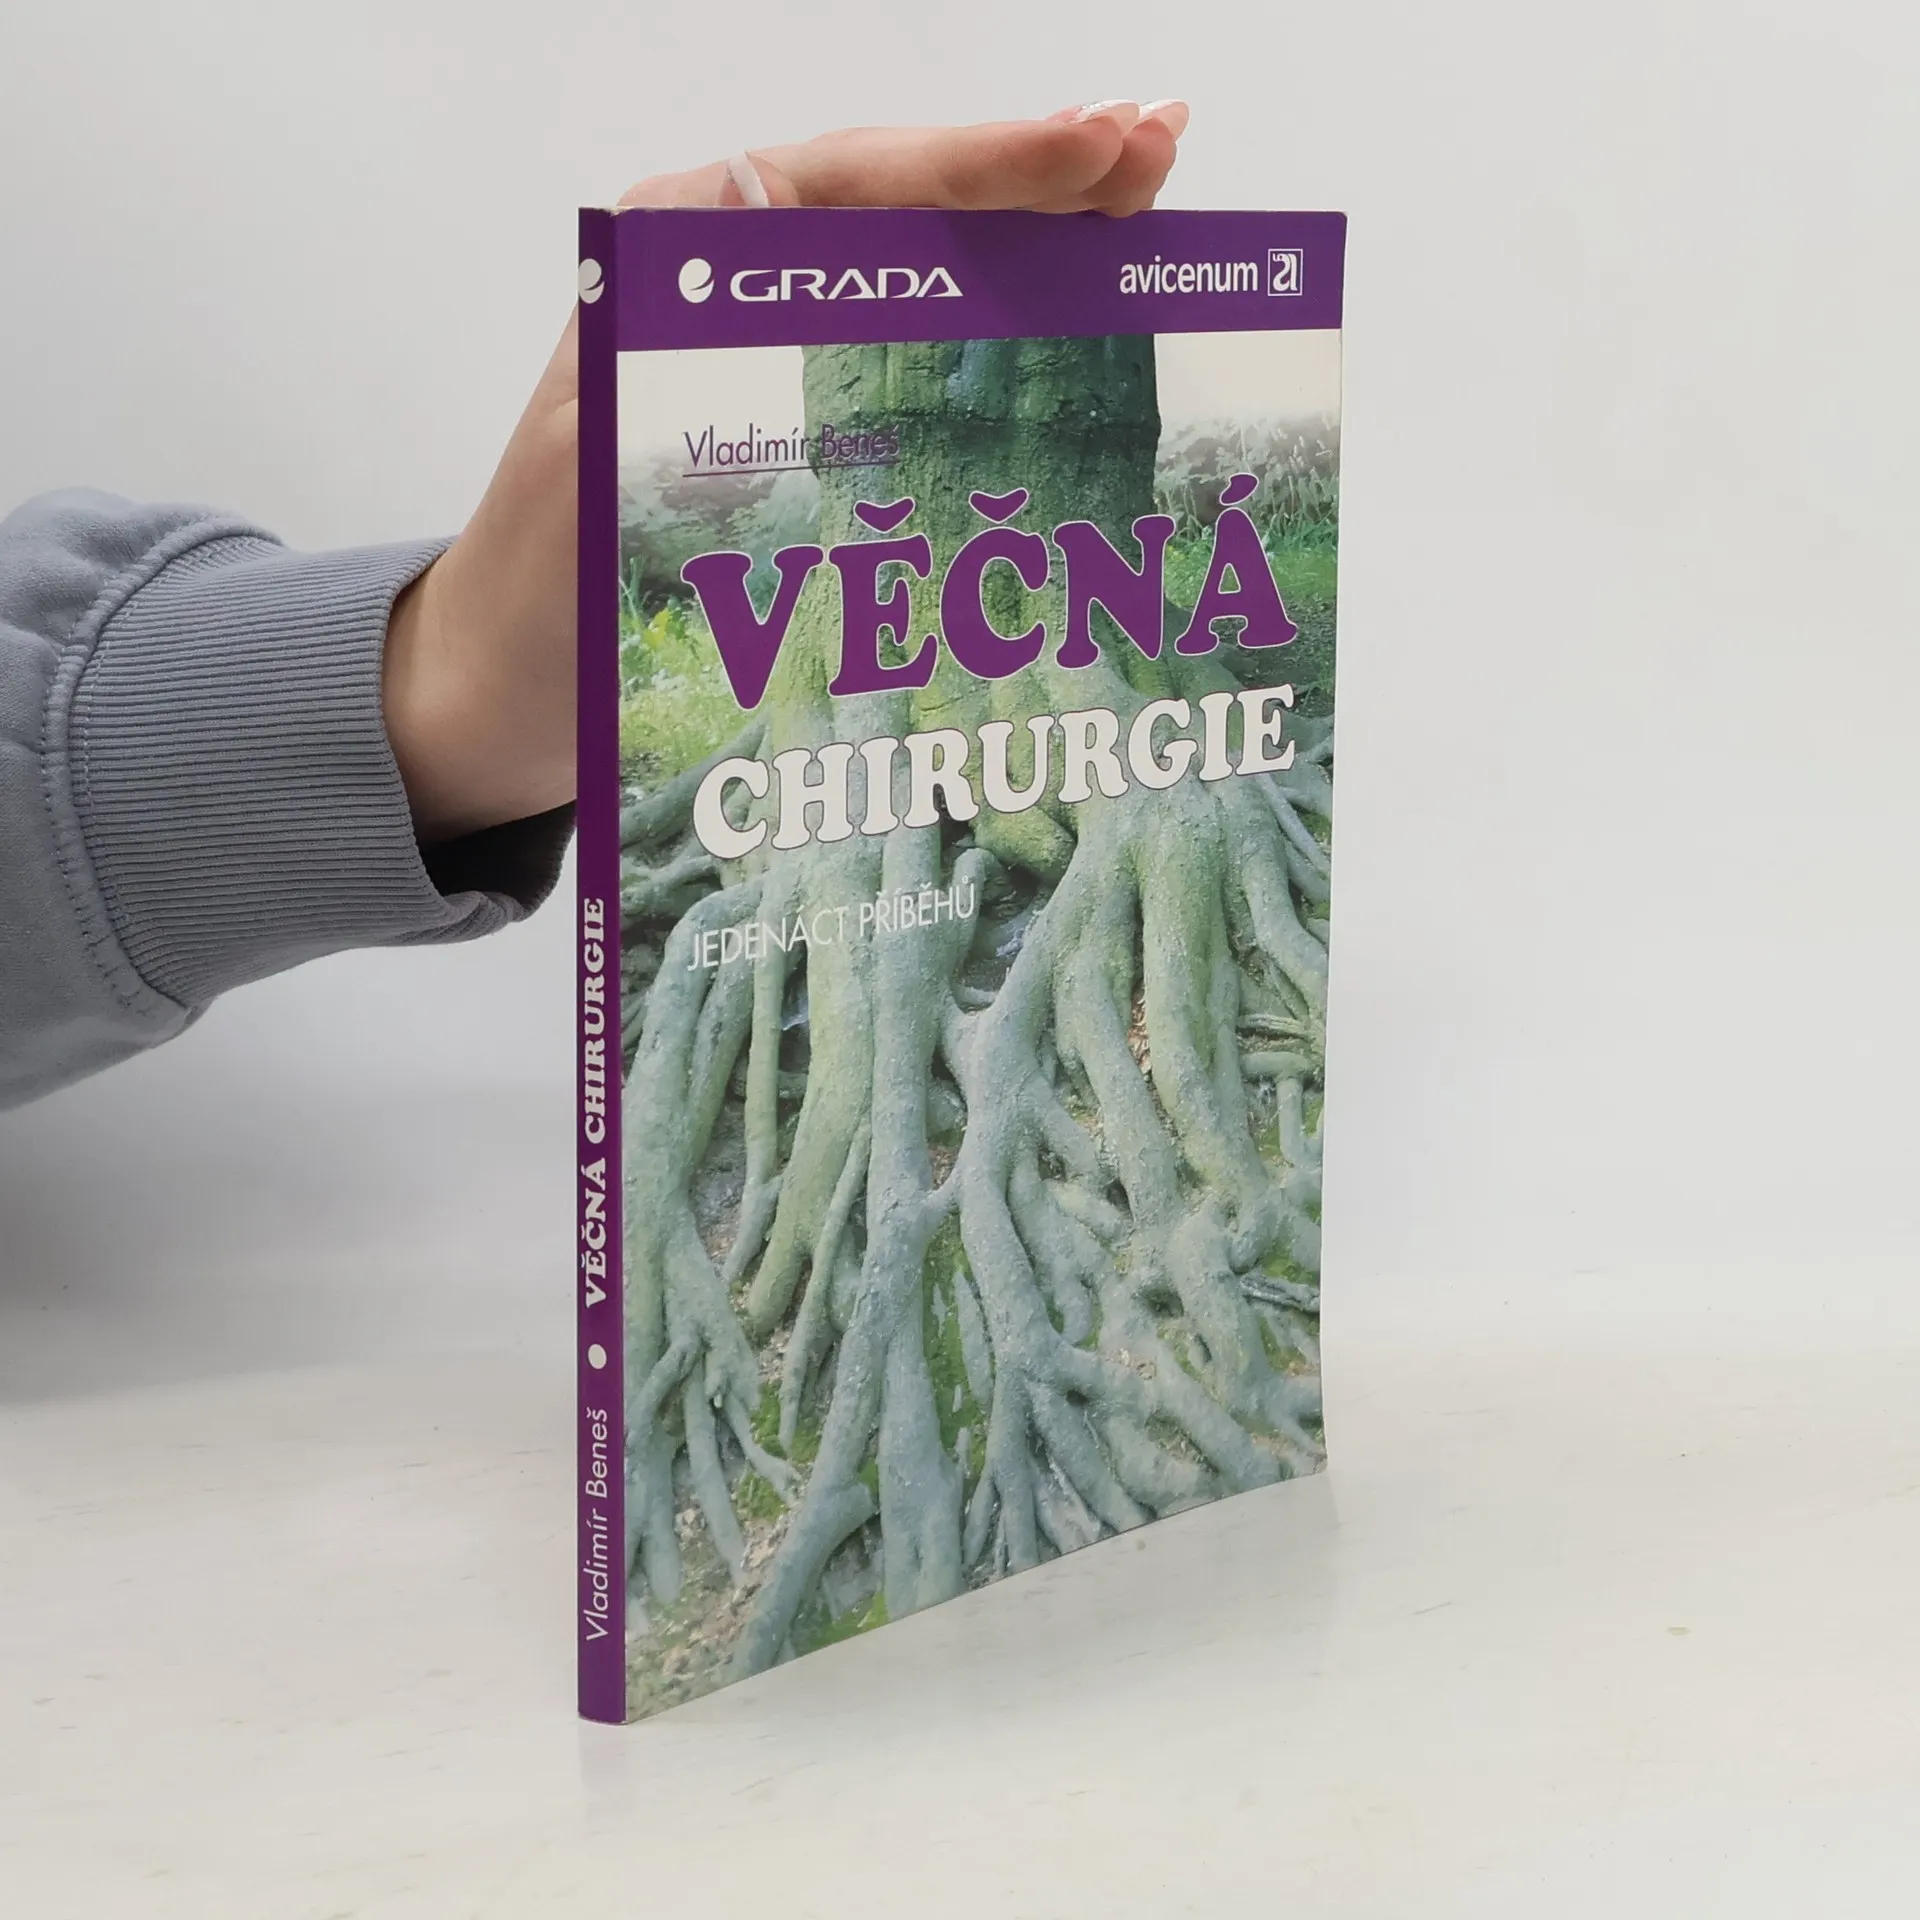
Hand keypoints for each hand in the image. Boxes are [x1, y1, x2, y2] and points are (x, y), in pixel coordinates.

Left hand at [382, 103, 1189, 843]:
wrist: (520, 697)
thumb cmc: (544, 600)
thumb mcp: (588, 469)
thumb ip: (658, 354)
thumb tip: (734, 222)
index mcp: (681, 264)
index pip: (857, 182)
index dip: (984, 163)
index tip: (1097, 146)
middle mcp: (737, 286)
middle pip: (909, 204)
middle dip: (1035, 174)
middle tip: (1159, 149)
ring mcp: (778, 354)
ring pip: (926, 267)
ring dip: (1035, 232)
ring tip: (1143, 198)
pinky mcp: (804, 425)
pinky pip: (918, 353)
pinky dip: (1003, 325)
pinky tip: (1079, 311)